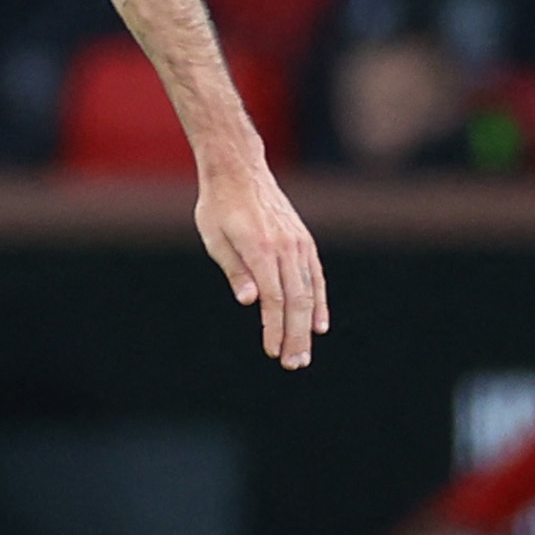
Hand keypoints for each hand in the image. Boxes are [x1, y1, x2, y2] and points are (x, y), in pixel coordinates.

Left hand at [196, 153, 327, 369]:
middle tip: (293, 363)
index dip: (274, 328)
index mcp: (261, 248)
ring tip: (304, 353)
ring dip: (307, 326)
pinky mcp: (304, 241)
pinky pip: (315, 277)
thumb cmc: (219, 206)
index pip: (273, 299)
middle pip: (297, 301)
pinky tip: (319, 324)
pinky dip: (319, 302)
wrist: (239, 170)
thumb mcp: (215, 237)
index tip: (272, 352)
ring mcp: (299, 244)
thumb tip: (250, 303)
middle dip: (296, 336)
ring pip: (309, 292)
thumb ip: (234, 270)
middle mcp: (286, 248)